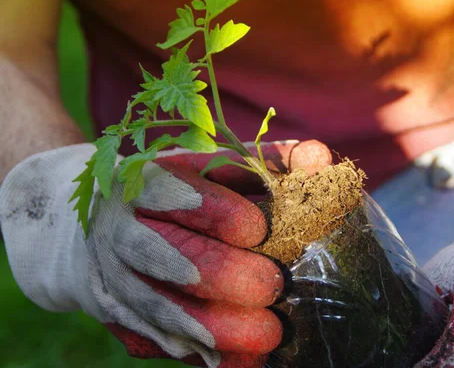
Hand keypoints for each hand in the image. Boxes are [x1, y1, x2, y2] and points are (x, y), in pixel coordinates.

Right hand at [0, 140, 330, 367]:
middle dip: (224, 274)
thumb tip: (319, 158)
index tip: (258, 229)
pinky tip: (232, 359)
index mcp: (143, 182)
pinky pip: (149, 336)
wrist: (81, 226)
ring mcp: (111, 275)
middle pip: (169, 254)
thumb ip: (259, 162)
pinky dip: (191, 350)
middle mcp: (120, 229)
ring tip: (267, 335)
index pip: (173, 192)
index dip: (217, 212)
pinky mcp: (112, 311)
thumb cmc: (163, 191)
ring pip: (159, 305)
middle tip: (273, 286)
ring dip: (212, 325)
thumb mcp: (201, 165)